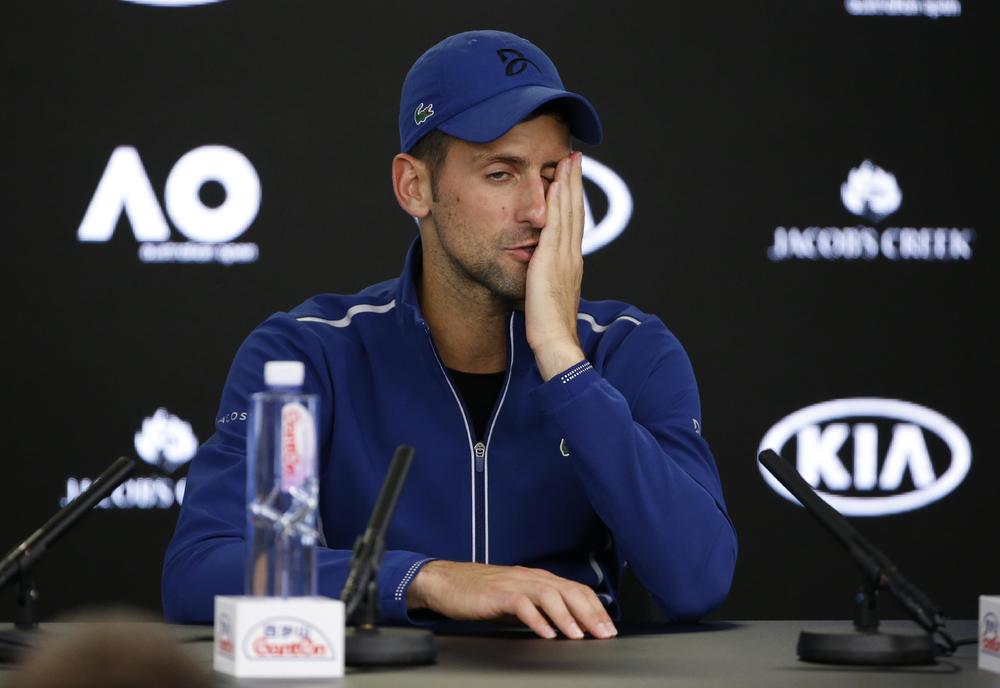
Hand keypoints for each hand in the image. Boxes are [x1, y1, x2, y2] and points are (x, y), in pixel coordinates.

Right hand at [407, 560, 616, 639]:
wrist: (447, 582)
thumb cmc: (481, 592)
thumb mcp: (518, 599)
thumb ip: (540, 608)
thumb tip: (567, 624)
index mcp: (537, 578)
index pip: (575, 588)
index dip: (595, 607)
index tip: (608, 627)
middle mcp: (530, 577)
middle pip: (568, 591)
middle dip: (590, 613)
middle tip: (604, 634)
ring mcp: (514, 584)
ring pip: (549, 595)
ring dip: (566, 616)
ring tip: (578, 635)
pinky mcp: (497, 594)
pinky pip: (521, 604)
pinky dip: (536, 619)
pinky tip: (546, 633)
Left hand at [524, 151, 586, 380]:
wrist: (555, 345)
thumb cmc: (549, 331)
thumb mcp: (547, 300)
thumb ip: (544, 285)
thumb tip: (535, 280)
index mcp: (571, 266)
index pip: (573, 225)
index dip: (572, 200)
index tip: (570, 178)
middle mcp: (572, 257)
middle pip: (575, 211)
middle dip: (574, 183)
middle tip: (575, 156)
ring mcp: (564, 257)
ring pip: (568, 212)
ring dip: (568, 183)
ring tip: (568, 159)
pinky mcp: (552, 260)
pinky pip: (556, 223)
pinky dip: (558, 202)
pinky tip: (554, 183)